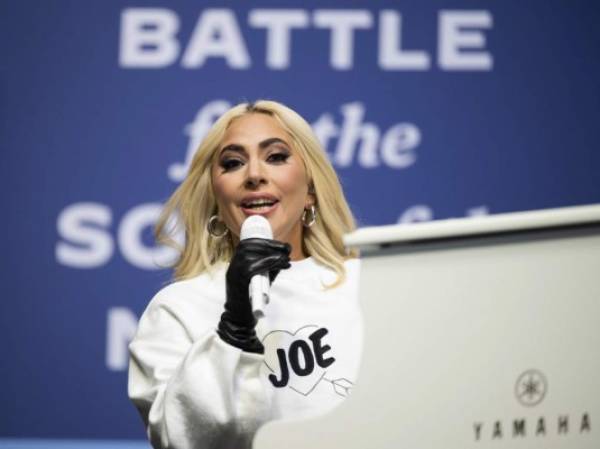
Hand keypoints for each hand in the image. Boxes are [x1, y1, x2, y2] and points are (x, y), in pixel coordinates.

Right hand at [217, 238, 290, 352]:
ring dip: (273, 254)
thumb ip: (268, 268)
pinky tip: (282, 265)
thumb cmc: (249, 299)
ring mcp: (234, 272)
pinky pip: (253, 267)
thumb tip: (284, 257)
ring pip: (251, 255)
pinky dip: (270, 263)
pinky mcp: (238, 281)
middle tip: (287, 249)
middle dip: (271, 245)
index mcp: (236, 263)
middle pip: (249, 246)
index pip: (247, 243)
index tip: (281, 244)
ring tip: (286, 258)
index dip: (265, 241)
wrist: (239, 319)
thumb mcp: (260, 280)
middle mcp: (233, 265)